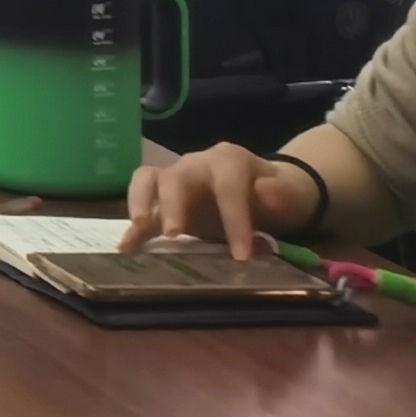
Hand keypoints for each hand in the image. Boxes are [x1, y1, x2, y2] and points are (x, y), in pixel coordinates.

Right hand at [122, 142, 318, 260]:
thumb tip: (266, 193)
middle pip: (176, 177)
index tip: (242, 255)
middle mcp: (195, 165)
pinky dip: (132, 226)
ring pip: (147, 180)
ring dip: (140, 204)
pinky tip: (125, 246)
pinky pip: (141, 205)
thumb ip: (281, 193)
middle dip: (172, 205)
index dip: (233, 219)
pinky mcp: (164, 202)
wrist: (265, 189)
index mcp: (228, 161)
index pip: (227, 186)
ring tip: (139, 228)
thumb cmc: (278, 193)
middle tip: (174, 235)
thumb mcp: (290, 192)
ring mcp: (176, 180)